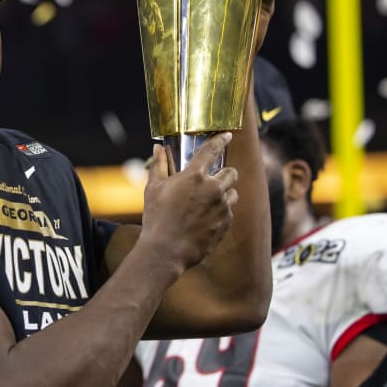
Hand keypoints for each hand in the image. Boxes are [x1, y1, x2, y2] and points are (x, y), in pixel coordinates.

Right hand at [140, 132, 238, 271]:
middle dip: (225, 173)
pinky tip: (206, 218)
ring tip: (209, 202)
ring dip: (225, 193)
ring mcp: (222, 207)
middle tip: (213, 180)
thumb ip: (159, 165)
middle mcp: (213, 188)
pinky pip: (230, 212)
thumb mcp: (153, 189)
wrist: (166, 250)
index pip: (212, 150)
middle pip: (231, 172)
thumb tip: (158, 148)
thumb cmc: (157, 218)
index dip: (221, 140)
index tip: (228, 135)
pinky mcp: (226, 223)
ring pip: (233, 193)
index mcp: (194, 176)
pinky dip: (222, 211)